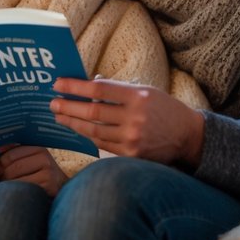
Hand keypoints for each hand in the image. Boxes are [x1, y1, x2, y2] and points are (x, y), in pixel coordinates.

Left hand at [0, 145, 68, 196]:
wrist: (61, 190)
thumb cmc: (39, 175)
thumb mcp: (30, 160)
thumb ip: (13, 154)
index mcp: (37, 147)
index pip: (9, 155)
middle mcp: (44, 157)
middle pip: (11, 168)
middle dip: (2, 178)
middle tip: (1, 183)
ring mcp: (48, 172)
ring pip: (16, 180)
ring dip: (8, 187)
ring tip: (9, 189)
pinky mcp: (49, 186)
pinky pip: (24, 190)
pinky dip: (17, 194)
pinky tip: (18, 196)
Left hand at [50, 78, 204, 167]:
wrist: (188, 135)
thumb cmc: (163, 109)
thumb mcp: (145, 92)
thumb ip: (118, 89)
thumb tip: (90, 84)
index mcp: (138, 96)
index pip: (99, 89)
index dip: (75, 87)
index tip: (58, 84)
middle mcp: (135, 117)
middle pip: (92, 111)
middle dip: (68, 107)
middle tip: (52, 103)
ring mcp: (133, 138)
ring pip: (94, 131)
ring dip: (73, 123)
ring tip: (59, 117)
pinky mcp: (132, 155)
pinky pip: (102, 145)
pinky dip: (88, 136)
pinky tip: (77, 130)